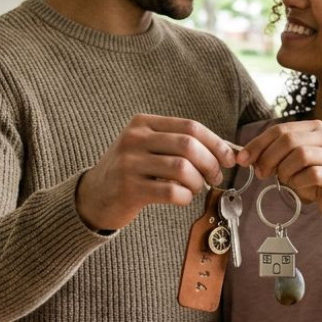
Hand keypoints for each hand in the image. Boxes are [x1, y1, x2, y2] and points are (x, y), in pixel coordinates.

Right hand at [77, 115, 237, 230]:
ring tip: (195, 188)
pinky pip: (171, 192)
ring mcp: (130, 163)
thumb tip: (227, 151)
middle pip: (188, 145)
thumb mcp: (147, 147)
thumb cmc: (130, 171)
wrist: (93, 196)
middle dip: (211, 163)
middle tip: (215, 177)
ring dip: (198, 182)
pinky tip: (182, 198)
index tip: (229, 158)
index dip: (216, 142)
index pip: (190, 127)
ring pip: (182, 168)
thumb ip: (180, 145)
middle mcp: (134, 139)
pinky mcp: (130, 189)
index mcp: (143, 123)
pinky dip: (185, 197)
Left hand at [236, 120, 321, 222]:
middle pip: (288, 139)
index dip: (258, 143)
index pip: (280, 129)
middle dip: (268, 157)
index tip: (242, 159)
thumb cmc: (314, 181)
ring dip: (285, 170)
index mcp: (315, 128)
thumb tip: (244, 155)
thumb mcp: (292, 163)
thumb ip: (274, 154)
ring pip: (300, 154)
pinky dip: (299, 182)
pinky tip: (300, 188)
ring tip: (286, 180)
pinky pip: (312, 174)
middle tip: (261, 173)